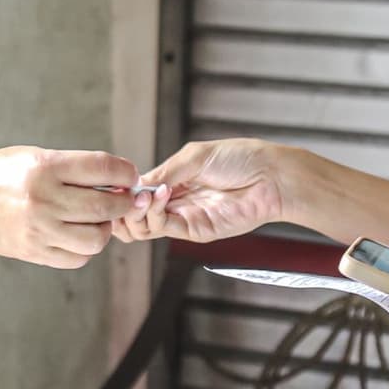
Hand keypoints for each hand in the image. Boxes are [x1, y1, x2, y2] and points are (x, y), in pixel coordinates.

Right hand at [0, 147, 140, 268]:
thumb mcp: (32, 155)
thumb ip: (73, 167)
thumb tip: (117, 180)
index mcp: (44, 167)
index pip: (102, 168)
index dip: (125, 172)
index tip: (129, 176)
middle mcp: (43, 199)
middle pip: (105, 206)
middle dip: (124, 202)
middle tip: (126, 199)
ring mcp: (39, 230)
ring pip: (96, 238)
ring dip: (105, 228)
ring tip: (98, 218)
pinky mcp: (35, 252)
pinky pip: (78, 258)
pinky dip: (86, 248)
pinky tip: (79, 234)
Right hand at [113, 138, 288, 244]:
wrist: (271, 177)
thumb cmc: (241, 159)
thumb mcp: (194, 156)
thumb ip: (164, 172)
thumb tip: (135, 185)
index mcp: (175, 180)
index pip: (138, 192)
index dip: (125, 191)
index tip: (118, 184)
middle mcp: (177, 201)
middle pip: (136, 214)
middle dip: (124, 207)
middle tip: (127, 195)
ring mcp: (186, 217)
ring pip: (145, 226)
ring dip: (137, 212)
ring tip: (146, 196)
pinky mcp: (196, 231)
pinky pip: (165, 229)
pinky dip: (155, 215)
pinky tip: (162, 197)